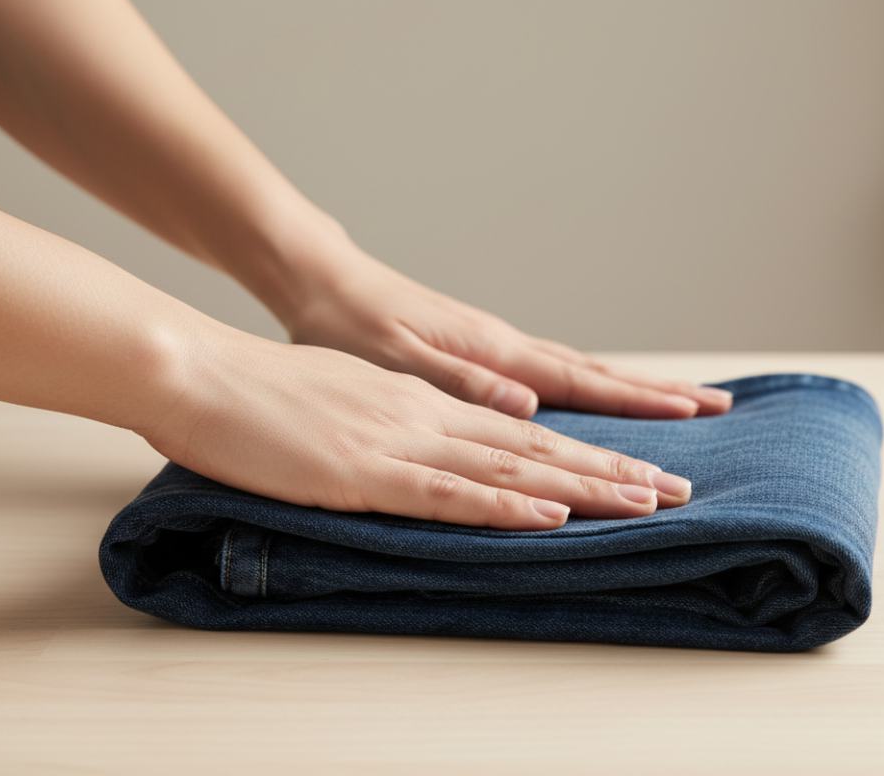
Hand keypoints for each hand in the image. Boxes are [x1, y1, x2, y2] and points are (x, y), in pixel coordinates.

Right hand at [142, 328, 694, 529]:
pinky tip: (550, 513)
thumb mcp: (350, 400)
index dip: (588, 448)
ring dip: (583, 485)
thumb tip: (444, 442)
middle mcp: (433, 414)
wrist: (206, 369)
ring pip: (513, 465)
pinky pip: (450, 490)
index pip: (526, 430)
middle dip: (614, 467)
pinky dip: (505, 503)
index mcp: (428, 402)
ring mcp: (404, 440)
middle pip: (540, 445)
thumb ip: (403, 421)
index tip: (640, 466)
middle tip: (677, 487)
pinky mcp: (369, 468)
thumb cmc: (268, 391)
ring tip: (646, 500)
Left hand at [284, 247, 732, 419]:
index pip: (582, 383)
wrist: (322, 279)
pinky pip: (555, 371)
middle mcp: (507, 348)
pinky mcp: (482, 351)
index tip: (692, 416)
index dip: (638, 405)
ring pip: (582, 371)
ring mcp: (498, 346)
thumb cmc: (349, 323)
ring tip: (681, 402)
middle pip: (599, 374)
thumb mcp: (396, 360)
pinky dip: (592, 385)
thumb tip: (532, 403)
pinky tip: (598, 395)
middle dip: (659, 396)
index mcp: (494, 352)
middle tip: (718, 408)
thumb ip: (463, 382)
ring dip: (634, 390)